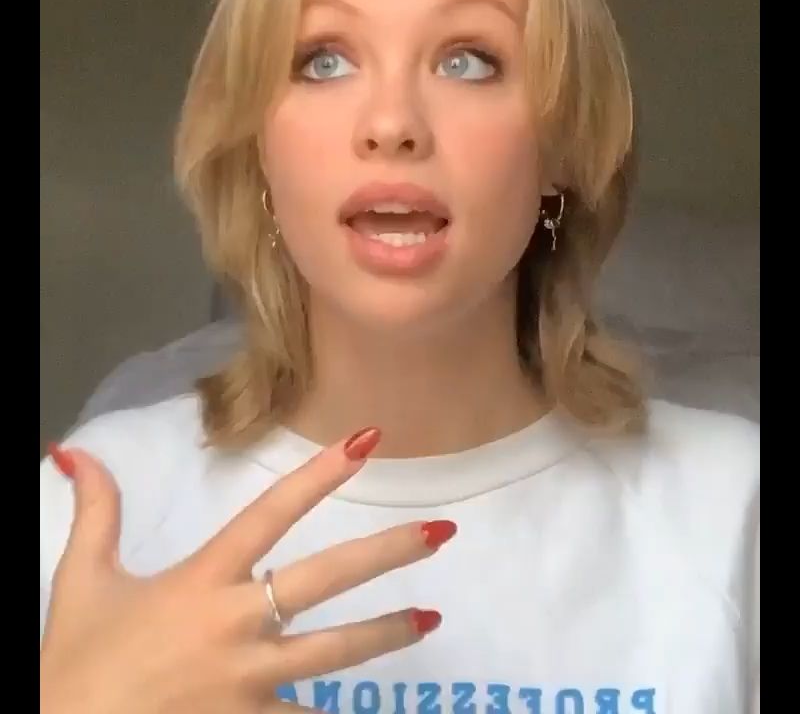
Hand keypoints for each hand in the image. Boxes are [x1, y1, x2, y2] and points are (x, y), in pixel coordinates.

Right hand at [40, 428, 452, 713]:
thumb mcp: (83, 583)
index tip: (367, 440)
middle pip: (327, 578)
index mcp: (202, 580)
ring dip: (388, 633)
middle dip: (388, 552)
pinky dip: (335, 712)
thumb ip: (95, 512)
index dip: (321, 473)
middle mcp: (237, 624)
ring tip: (432, 619)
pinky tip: (368, 708)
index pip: (272, 512)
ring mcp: (250, 682)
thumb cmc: (78, 665)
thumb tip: (73, 449)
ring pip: (336, 651)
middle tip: (441, 532)